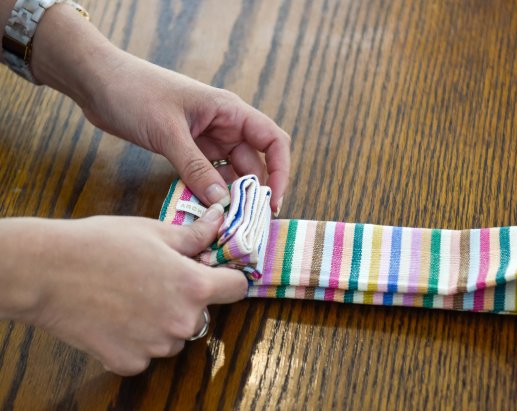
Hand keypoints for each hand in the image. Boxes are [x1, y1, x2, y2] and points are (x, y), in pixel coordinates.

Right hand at [0, 207, 246, 375]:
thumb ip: (195, 235)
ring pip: (175, 336)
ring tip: (132, 298)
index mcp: (194, 286)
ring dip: (164, 322)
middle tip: (158, 281)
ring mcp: (156, 346)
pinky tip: (116, 317)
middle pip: (203, 313)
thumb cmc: (101, 245)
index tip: (216, 274)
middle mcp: (182, 321)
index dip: (229, 277)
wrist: (48, 272)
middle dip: (188, 299)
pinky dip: (136, 339)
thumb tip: (219, 221)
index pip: (238, 288)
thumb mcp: (154, 231)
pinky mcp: (130, 362)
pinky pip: (146, 353)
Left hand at [86, 52, 290, 211]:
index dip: (281, 171)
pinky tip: (207, 210)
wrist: (98, 81)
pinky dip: (210, 191)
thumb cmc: (136, 93)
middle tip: (249, 224)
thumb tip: (222, 203)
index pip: (272, 141)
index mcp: (230, 111)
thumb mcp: (168, 133)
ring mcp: (207, 138)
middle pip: (254, 162)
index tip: (274, 201)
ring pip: (231, 172)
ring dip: (231, 195)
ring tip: (229, 223)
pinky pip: (208, 174)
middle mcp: (224, 125)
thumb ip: (196, 168)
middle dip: (255, 192)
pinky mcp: (188, 148)